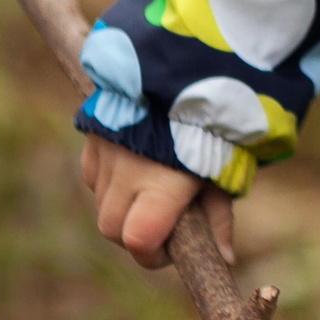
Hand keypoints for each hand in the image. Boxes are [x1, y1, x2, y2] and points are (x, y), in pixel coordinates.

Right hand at [80, 133, 234, 269]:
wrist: (190, 61)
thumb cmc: (217, 122)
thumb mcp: (226, 169)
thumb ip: (219, 216)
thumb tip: (225, 259)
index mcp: (163, 185)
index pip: (138, 241)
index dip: (153, 254)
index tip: (171, 249)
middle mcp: (127, 172)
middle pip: (112, 229)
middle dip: (134, 234)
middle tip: (163, 221)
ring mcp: (106, 151)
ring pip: (100, 201)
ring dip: (121, 206)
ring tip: (154, 186)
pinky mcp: (94, 133)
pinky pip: (92, 173)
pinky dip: (108, 180)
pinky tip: (135, 166)